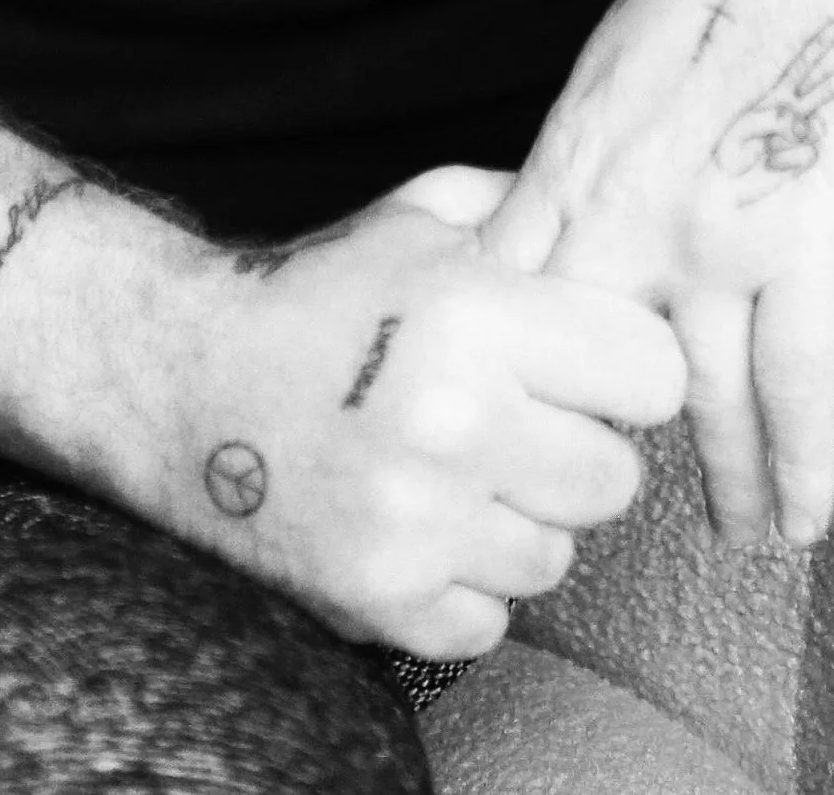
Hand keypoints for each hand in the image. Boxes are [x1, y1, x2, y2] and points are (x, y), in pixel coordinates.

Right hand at [141, 164, 687, 661]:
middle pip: (615, 478)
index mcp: (476, 313)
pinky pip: (490, 621)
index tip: (584, 366)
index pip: (655, 375)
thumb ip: (531, 211)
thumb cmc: (315, 293)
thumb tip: (628, 224)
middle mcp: (454, 419)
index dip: (624, 369)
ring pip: (556, 557)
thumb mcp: (422, 213)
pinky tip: (420, 526)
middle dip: (572, 449)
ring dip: (516, 522)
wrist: (179, 379)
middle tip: (511, 423)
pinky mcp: (378, 599)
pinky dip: (461, 587)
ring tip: (453, 471)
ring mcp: (416, 521)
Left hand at [479, 0, 833, 548]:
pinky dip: (803, 463)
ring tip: (738, 538)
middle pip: (579, 367)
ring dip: (722, 481)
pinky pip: (796, 384)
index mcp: (573, 147)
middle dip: (593, 449)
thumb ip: (593, 152)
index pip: (505, 294)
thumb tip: (566, 222)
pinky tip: (806, 516)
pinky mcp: (808, 237)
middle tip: (612, 514)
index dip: (503, 376)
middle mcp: (625, 199)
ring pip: (697, 396)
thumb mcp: (628, 52)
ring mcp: (713, 226)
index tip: (515, 433)